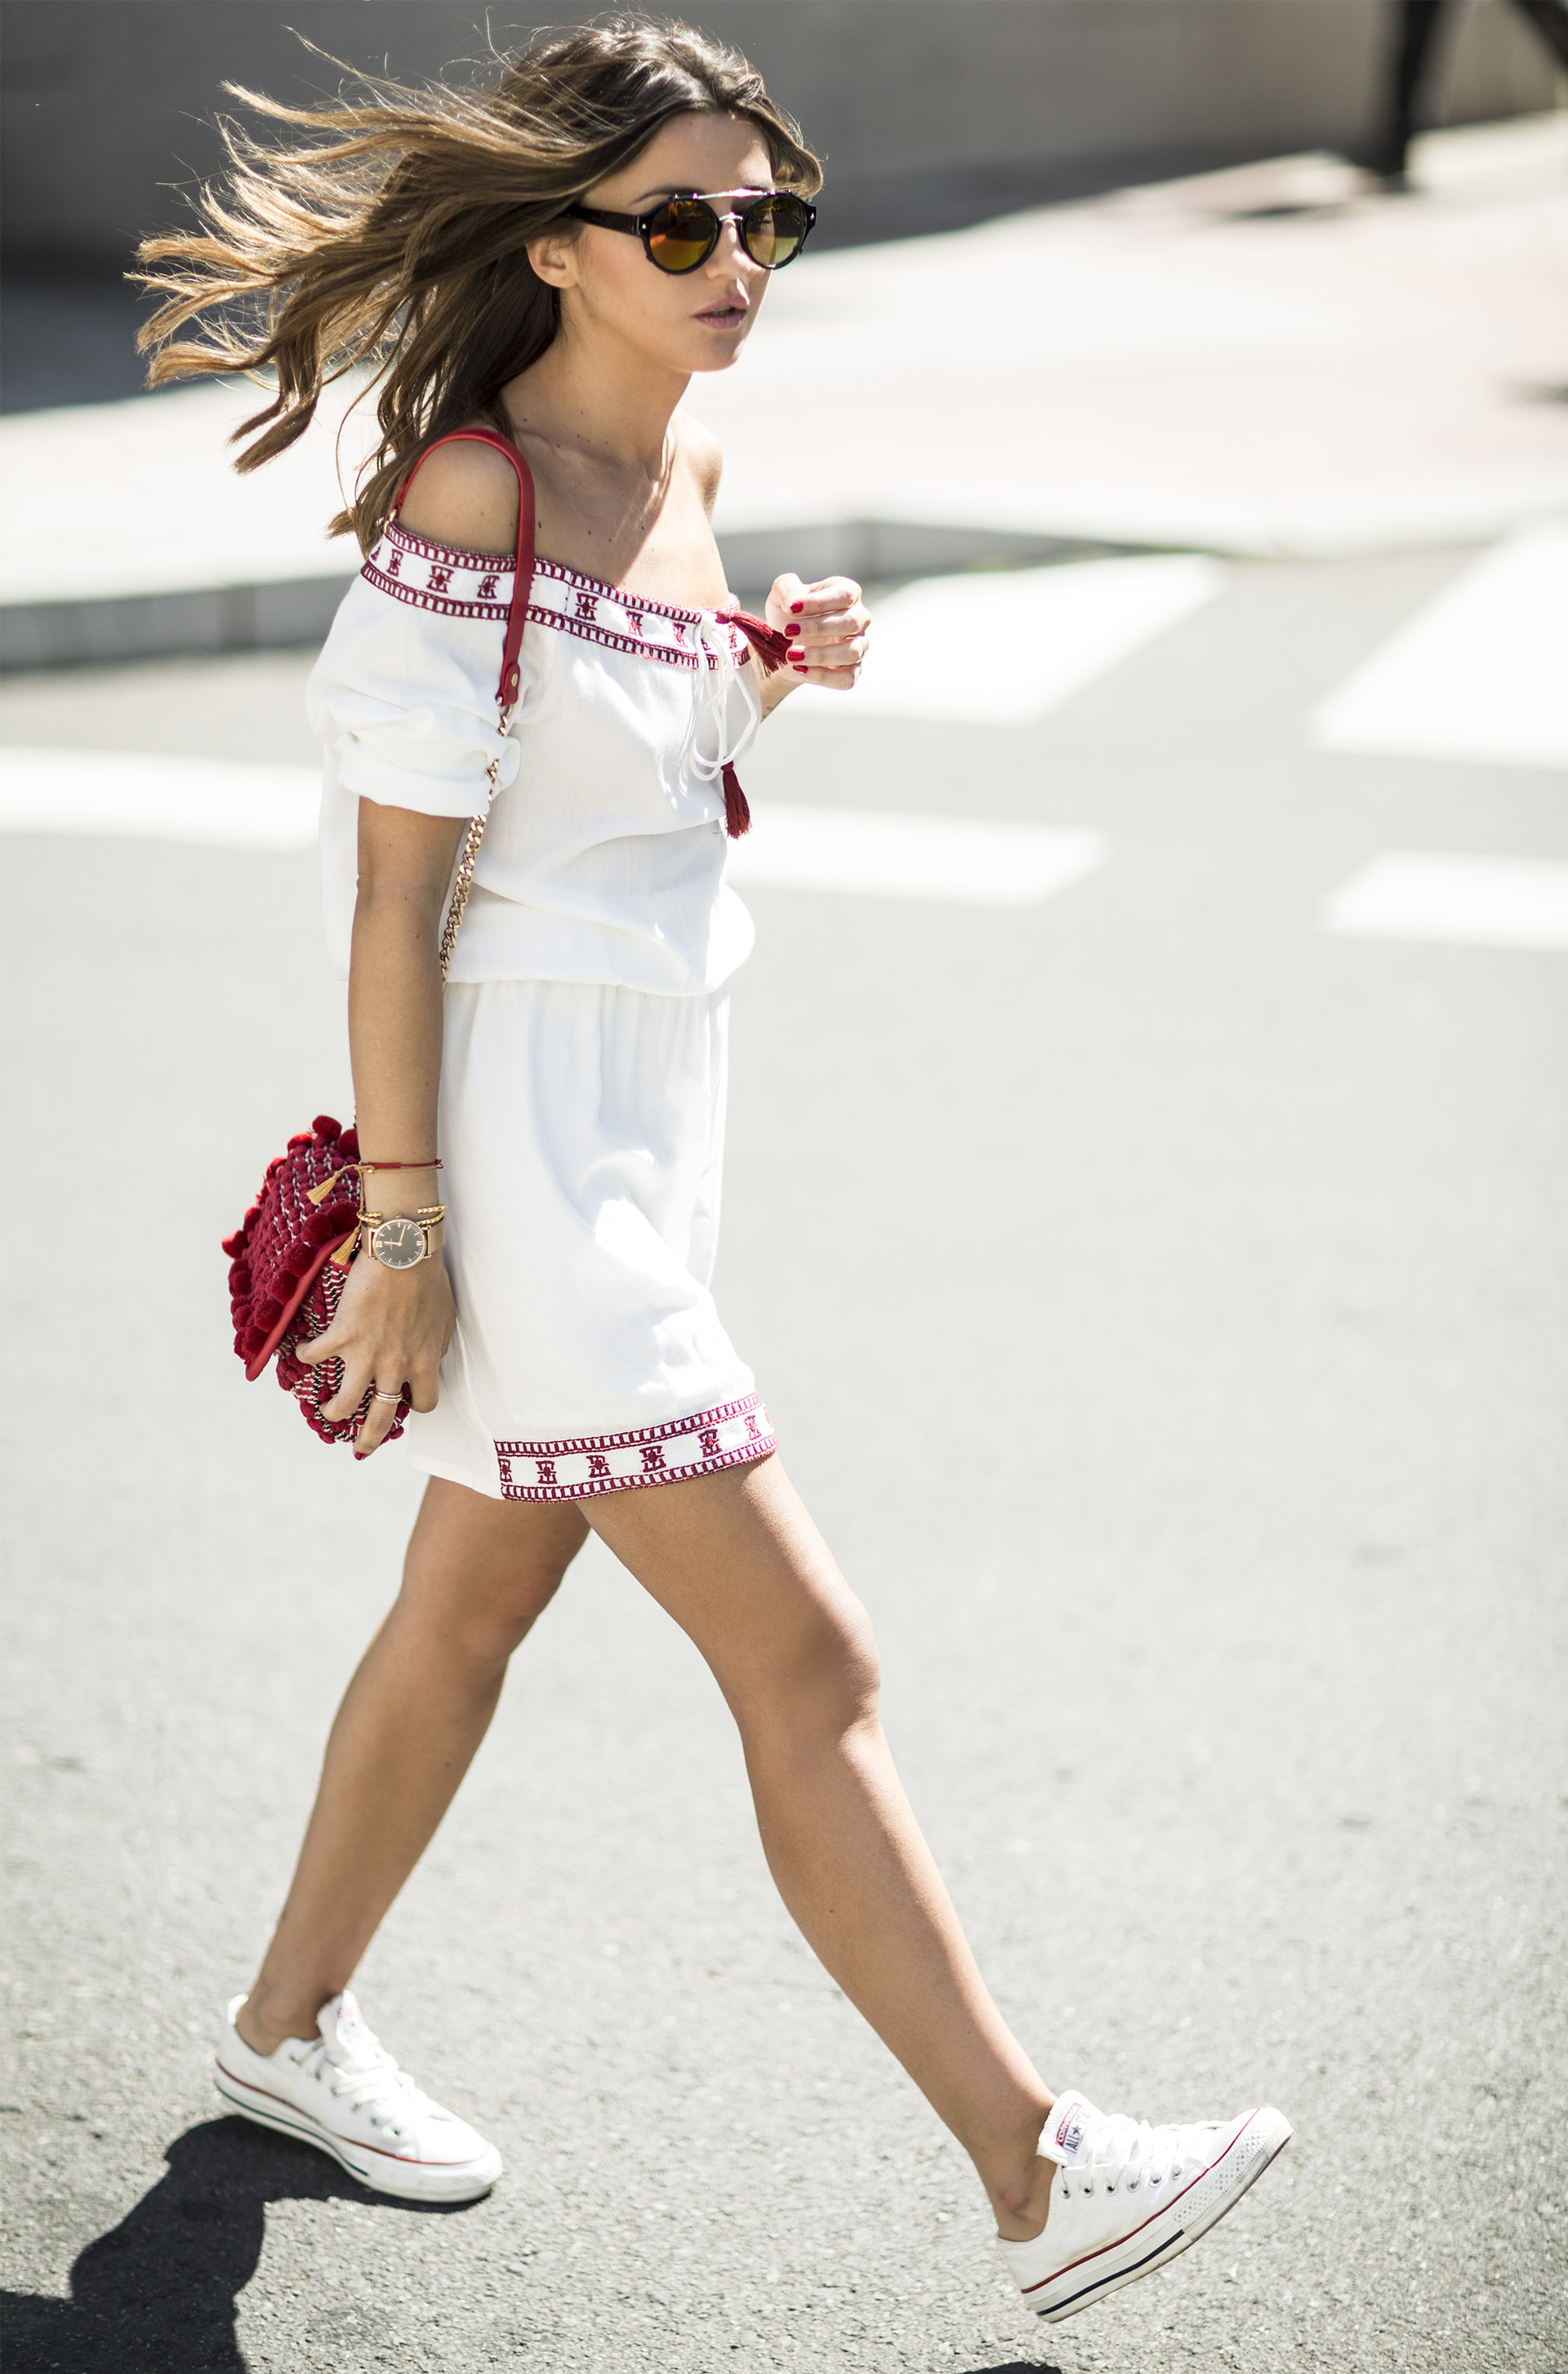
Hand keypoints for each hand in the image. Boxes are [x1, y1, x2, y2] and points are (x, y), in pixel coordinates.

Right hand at [295, 1247, 454, 1457]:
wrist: (405, 1253)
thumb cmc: (429, 1280)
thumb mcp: (444, 1319)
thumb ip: (436, 1345)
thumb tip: (431, 1358)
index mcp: (423, 1362)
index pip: (425, 1403)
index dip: (415, 1404)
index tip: (407, 1400)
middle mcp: (395, 1366)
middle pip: (382, 1418)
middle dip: (370, 1438)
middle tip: (361, 1447)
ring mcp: (366, 1353)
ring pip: (345, 1402)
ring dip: (333, 1411)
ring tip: (327, 1410)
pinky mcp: (341, 1334)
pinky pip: (315, 1356)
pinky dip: (306, 1355)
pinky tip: (303, 1351)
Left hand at [765, 572, 868, 693]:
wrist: (781, 645)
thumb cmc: (788, 615)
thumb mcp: (781, 594)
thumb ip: (786, 588)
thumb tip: (793, 603)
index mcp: (847, 593)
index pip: (846, 594)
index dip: (819, 602)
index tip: (791, 609)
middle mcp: (858, 619)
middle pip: (851, 622)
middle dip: (817, 627)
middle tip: (788, 631)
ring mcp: (858, 646)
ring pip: (853, 652)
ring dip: (820, 654)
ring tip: (791, 654)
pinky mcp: (852, 671)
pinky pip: (847, 678)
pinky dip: (822, 676)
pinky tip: (800, 669)